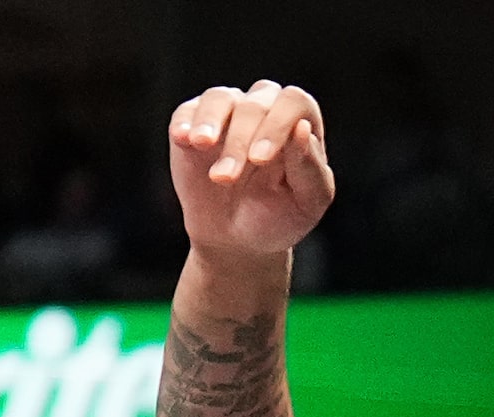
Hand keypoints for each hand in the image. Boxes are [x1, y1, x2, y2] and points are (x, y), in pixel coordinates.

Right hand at [168, 81, 334, 265]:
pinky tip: (183, 139)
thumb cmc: (279, 217)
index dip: (278, 124)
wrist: (238, 240)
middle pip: (255, 103)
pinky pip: (188, 111)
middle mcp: (265, 109)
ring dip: (210, 125)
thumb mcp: (306, 203)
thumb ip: (310, 167)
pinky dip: (184, 123)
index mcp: (299, 124)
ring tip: (201, 147)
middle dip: (240, 140)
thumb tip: (302, 128)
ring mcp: (229, 112)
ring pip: (220, 98)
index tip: (260, 159)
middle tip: (227, 178)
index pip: (294, 102)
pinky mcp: (195, 123)